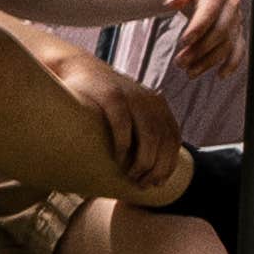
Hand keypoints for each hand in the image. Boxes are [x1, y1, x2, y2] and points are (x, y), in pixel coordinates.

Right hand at [45, 40, 188, 199]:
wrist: (80, 69)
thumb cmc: (103, 102)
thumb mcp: (129, 113)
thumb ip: (142, 132)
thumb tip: (148, 169)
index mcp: (159, 106)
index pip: (173, 139)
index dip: (168, 164)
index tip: (158, 184)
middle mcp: (151, 100)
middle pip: (164, 141)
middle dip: (156, 167)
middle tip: (141, 184)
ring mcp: (133, 97)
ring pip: (150, 136)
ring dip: (142, 162)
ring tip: (130, 176)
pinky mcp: (112, 96)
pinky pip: (124, 125)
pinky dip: (124, 146)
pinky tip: (117, 160)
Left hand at [150, 0, 242, 79]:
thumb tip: (176, 1)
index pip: (211, 9)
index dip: (199, 27)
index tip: (184, 41)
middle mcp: (231, 3)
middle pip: (221, 30)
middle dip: (200, 49)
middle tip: (180, 62)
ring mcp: (235, 18)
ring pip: (227, 44)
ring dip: (208, 61)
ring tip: (188, 71)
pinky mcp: (235, 32)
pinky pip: (238, 49)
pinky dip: (231, 63)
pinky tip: (220, 74)